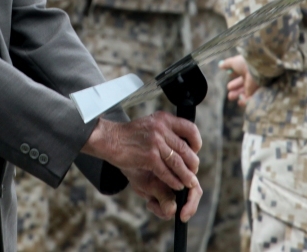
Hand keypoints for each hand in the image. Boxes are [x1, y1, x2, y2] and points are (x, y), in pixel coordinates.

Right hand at [82, 112, 201, 220]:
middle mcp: (161, 129)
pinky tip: (176, 185)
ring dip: (186, 175)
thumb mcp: (150, 125)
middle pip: (185, 149)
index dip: (196, 141)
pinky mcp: (149, 156)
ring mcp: (155, 142)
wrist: (110, 139)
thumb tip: (184, 146)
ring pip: (178, 162)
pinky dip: (173, 180)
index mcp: (163, 119)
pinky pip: (167, 172)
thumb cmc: (129, 135)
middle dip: (192, 163)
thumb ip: (166, 132)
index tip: (195, 150)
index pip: (190, 128)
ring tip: (190, 182)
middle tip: (193, 171)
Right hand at [220, 55, 257, 105]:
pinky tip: (240, 102)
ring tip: (230, 97)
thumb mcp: (234, 62)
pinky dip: (245, 101)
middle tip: (229, 95)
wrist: (257, 68)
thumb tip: (220, 65)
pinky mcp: (257, 93)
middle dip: (235, 91)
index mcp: (246, 70)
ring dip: (238, 96)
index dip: (235, 81)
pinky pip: (251, 99)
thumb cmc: (245, 63)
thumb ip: (227, 64)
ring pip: (246, 93)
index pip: (240, 76)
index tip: (229, 83)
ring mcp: (254, 86)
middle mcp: (251, 78)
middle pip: (242, 86)